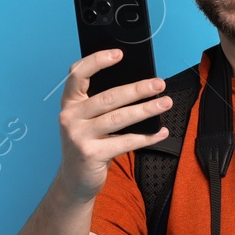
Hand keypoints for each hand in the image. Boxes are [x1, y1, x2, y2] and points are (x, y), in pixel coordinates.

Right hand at [56, 48, 170, 204]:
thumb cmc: (88, 144)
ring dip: (146, 109)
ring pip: (119, 118)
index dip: (97, 60)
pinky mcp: (91, 154)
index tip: (119, 54)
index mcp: (69, 103)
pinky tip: (161, 132)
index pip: (78, 74)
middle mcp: (70, 117)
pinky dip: (147, 137)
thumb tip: (139, 88)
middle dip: (138, 89)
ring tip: (165, 103)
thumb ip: (102, 105)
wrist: (75, 180)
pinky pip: (125, 142)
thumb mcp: (87, 121)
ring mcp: (78, 136)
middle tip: (159, 84)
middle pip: (108, 97)